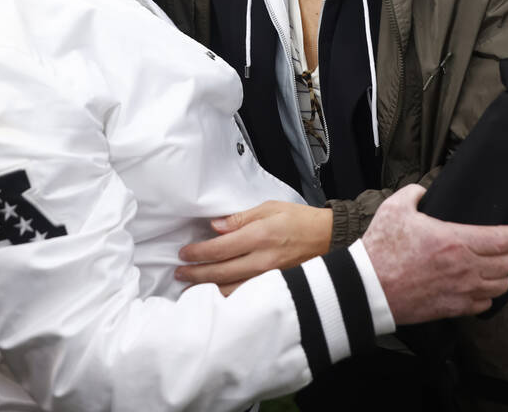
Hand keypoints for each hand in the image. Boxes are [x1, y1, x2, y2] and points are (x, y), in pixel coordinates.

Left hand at [176, 202, 332, 293]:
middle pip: (220, 272)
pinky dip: (227, 298)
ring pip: (231, 289)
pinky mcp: (274, 287)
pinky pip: (246, 295)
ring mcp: (268, 277)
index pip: (219, 249)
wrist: (328, 239)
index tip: (184, 253)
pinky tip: (215, 297)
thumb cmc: (299, 220)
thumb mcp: (269, 208)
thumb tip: (215, 227)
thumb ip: (240, 218)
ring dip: (207, 290)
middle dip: (196, 274)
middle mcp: (262, 260)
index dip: (198, 253)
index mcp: (259, 236)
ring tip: (189, 289)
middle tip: (179, 273)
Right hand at [361, 185, 507, 323]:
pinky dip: (486, 295)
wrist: (368, 287)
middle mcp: (465, 268)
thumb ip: (414, 193)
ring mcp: (461, 291)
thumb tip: (425, 191)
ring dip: (500, 275)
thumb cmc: (381, 248)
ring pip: (501, 286)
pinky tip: (477, 285)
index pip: (505, 239)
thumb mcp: (395, 208)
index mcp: (455, 241)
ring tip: (492, 266)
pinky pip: (485, 305)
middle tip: (502, 246)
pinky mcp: (453, 309)